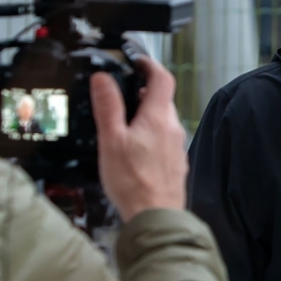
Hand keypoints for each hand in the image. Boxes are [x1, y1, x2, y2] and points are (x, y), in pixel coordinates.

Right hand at [92, 54, 187, 221]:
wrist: (155, 217)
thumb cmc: (132, 181)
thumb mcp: (112, 140)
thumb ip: (108, 107)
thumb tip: (103, 77)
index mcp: (159, 117)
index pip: (162, 78)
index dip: (150, 65)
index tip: (137, 62)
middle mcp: (174, 129)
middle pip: (163, 101)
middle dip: (145, 94)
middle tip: (123, 97)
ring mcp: (177, 148)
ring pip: (163, 122)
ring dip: (147, 117)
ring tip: (125, 126)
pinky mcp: (175, 165)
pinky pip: (164, 142)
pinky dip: (152, 137)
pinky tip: (136, 153)